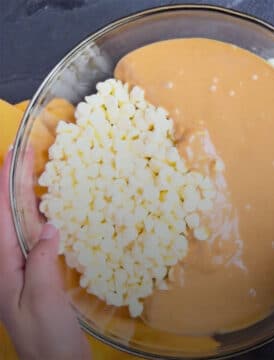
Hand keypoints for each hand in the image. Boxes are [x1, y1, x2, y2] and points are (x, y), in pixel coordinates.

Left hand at [0, 149, 90, 359]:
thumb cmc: (46, 338)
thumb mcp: (40, 301)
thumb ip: (41, 262)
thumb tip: (50, 228)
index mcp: (3, 267)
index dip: (4, 184)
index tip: (13, 156)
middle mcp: (9, 262)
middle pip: (8, 213)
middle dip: (14, 181)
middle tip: (26, 152)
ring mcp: (23, 266)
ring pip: (21, 221)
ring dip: (25, 194)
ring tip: (33, 170)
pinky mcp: (38, 271)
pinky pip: (36, 235)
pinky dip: (40, 216)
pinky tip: (47, 207)